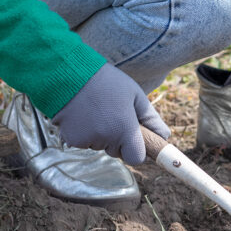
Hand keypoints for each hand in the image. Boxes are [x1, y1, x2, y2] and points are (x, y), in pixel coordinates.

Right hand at [52, 63, 169, 164]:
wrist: (66, 71)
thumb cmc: (105, 81)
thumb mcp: (134, 94)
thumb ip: (151, 118)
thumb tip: (165, 136)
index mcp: (125, 129)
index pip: (136, 158)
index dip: (135, 150)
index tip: (133, 139)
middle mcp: (106, 138)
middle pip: (117, 152)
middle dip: (117, 140)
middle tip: (111, 115)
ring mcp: (87, 140)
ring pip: (99, 146)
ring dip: (99, 135)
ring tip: (94, 110)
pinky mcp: (71, 139)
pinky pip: (83, 142)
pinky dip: (83, 133)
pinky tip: (81, 114)